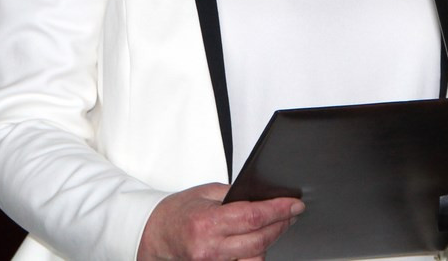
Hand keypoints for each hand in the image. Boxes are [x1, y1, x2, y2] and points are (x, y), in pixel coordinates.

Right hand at [138, 183, 304, 260]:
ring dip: (269, 241)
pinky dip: (254, 254)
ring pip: (255, 258)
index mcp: (206, 223)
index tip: (294, 204)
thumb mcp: (205, 193)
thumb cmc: (176, 213)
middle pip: (259, 240)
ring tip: (275, 225)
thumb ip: (234, 195)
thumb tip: (263, 196)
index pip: (253, 217)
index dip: (278, 210)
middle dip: (281, 224)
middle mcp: (209, 248)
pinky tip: (257, 242)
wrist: (153, 235)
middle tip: (291, 212)